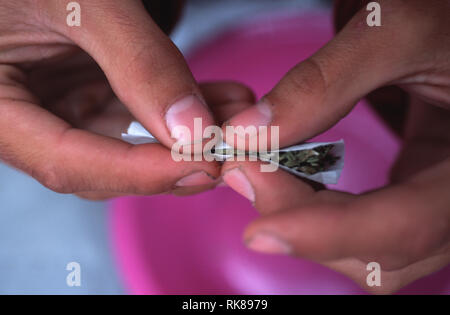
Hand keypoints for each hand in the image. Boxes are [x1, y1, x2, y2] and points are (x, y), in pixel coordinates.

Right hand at [0, 0, 253, 198]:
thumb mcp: (85, 2)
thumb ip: (138, 64)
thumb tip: (193, 130)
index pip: (66, 161)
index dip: (138, 172)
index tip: (202, 165)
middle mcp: (21, 117)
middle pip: (101, 164)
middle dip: (172, 161)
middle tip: (228, 148)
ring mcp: (55, 105)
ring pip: (127, 142)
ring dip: (186, 136)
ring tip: (235, 117)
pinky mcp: (83, 91)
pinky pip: (134, 114)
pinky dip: (177, 110)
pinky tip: (220, 100)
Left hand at [222, 0, 449, 292]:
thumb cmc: (447, 15)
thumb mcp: (396, 32)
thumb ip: (322, 83)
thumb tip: (246, 134)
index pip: (409, 224)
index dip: (330, 235)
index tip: (257, 233)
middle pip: (383, 249)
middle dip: (304, 224)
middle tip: (244, 175)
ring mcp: (438, 197)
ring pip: (370, 247)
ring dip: (306, 221)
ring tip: (258, 175)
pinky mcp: (415, 187)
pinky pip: (364, 221)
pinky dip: (318, 210)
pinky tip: (285, 180)